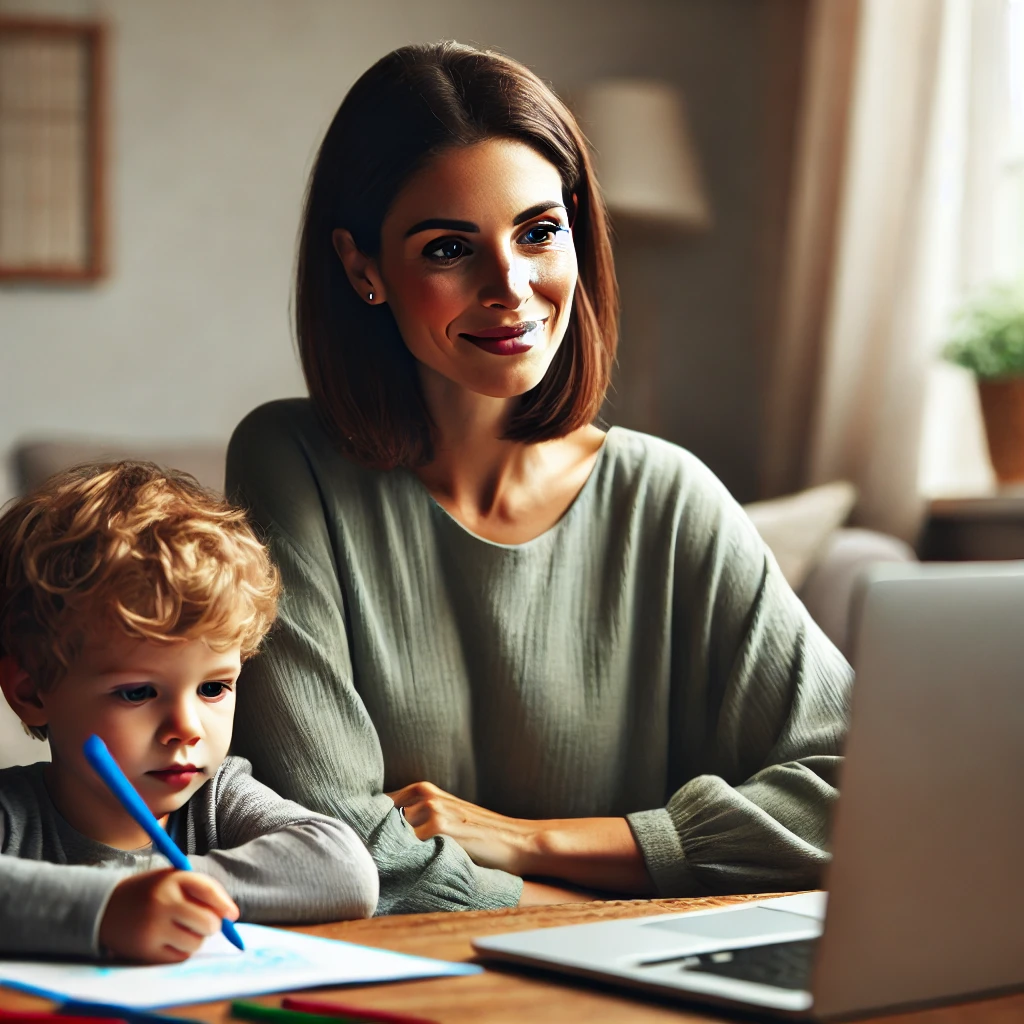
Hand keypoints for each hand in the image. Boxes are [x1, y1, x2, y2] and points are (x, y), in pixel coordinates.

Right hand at [99, 868, 238, 962]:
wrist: (105, 907)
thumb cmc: (150, 892)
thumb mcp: (172, 879)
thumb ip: (201, 891)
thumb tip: (231, 916)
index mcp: (172, 879)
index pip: (208, 890)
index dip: (224, 904)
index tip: (232, 915)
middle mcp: (163, 903)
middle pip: (207, 922)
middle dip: (212, 925)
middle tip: (205, 924)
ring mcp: (153, 929)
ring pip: (196, 943)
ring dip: (196, 939)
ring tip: (183, 930)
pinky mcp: (145, 951)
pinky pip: (180, 957)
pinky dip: (182, 951)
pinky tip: (170, 940)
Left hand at [386, 782, 653, 895]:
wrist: (517, 842)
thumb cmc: (478, 837)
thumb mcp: (444, 820)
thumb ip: (414, 822)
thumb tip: (376, 841)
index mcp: (422, 790)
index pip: (375, 808)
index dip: (364, 828)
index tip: (357, 846)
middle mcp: (423, 794)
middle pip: (377, 821)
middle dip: (370, 843)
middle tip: (363, 864)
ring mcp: (431, 809)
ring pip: (389, 835)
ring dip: (383, 855)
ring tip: (379, 874)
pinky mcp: (439, 827)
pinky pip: (406, 847)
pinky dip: (400, 862)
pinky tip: (399, 876)